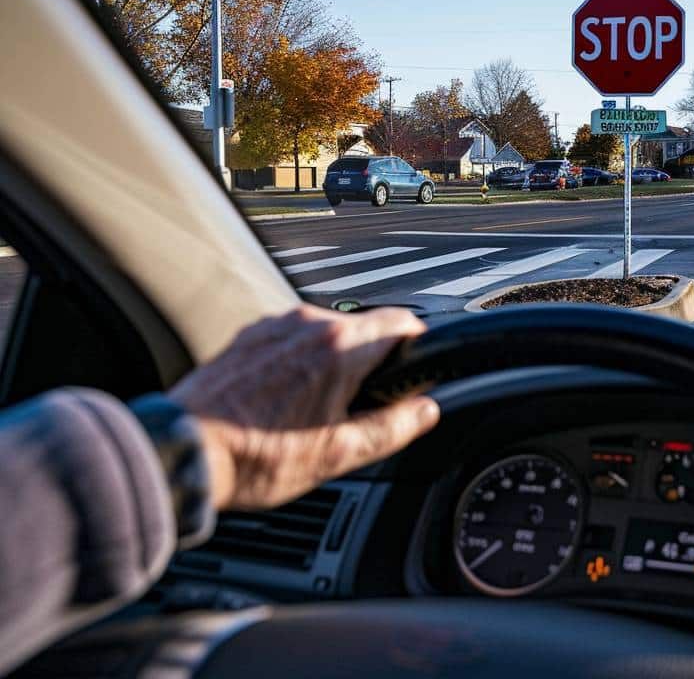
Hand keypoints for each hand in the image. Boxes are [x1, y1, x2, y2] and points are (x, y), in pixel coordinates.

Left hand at [169, 305, 438, 510]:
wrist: (181, 451)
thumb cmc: (254, 456)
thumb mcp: (338, 454)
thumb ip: (393, 427)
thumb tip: (426, 410)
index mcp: (340, 348)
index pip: (403, 323)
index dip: (419, 346)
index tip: (417, 369)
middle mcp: (308, 324)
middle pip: (364, 329)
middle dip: (372, 363)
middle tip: (363, 406)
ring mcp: (274, 327)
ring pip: (327, 335)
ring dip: (333, 363)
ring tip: (316, 411)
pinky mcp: (249, 337)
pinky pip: (292, 341)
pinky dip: (299, 364)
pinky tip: (284, 402)